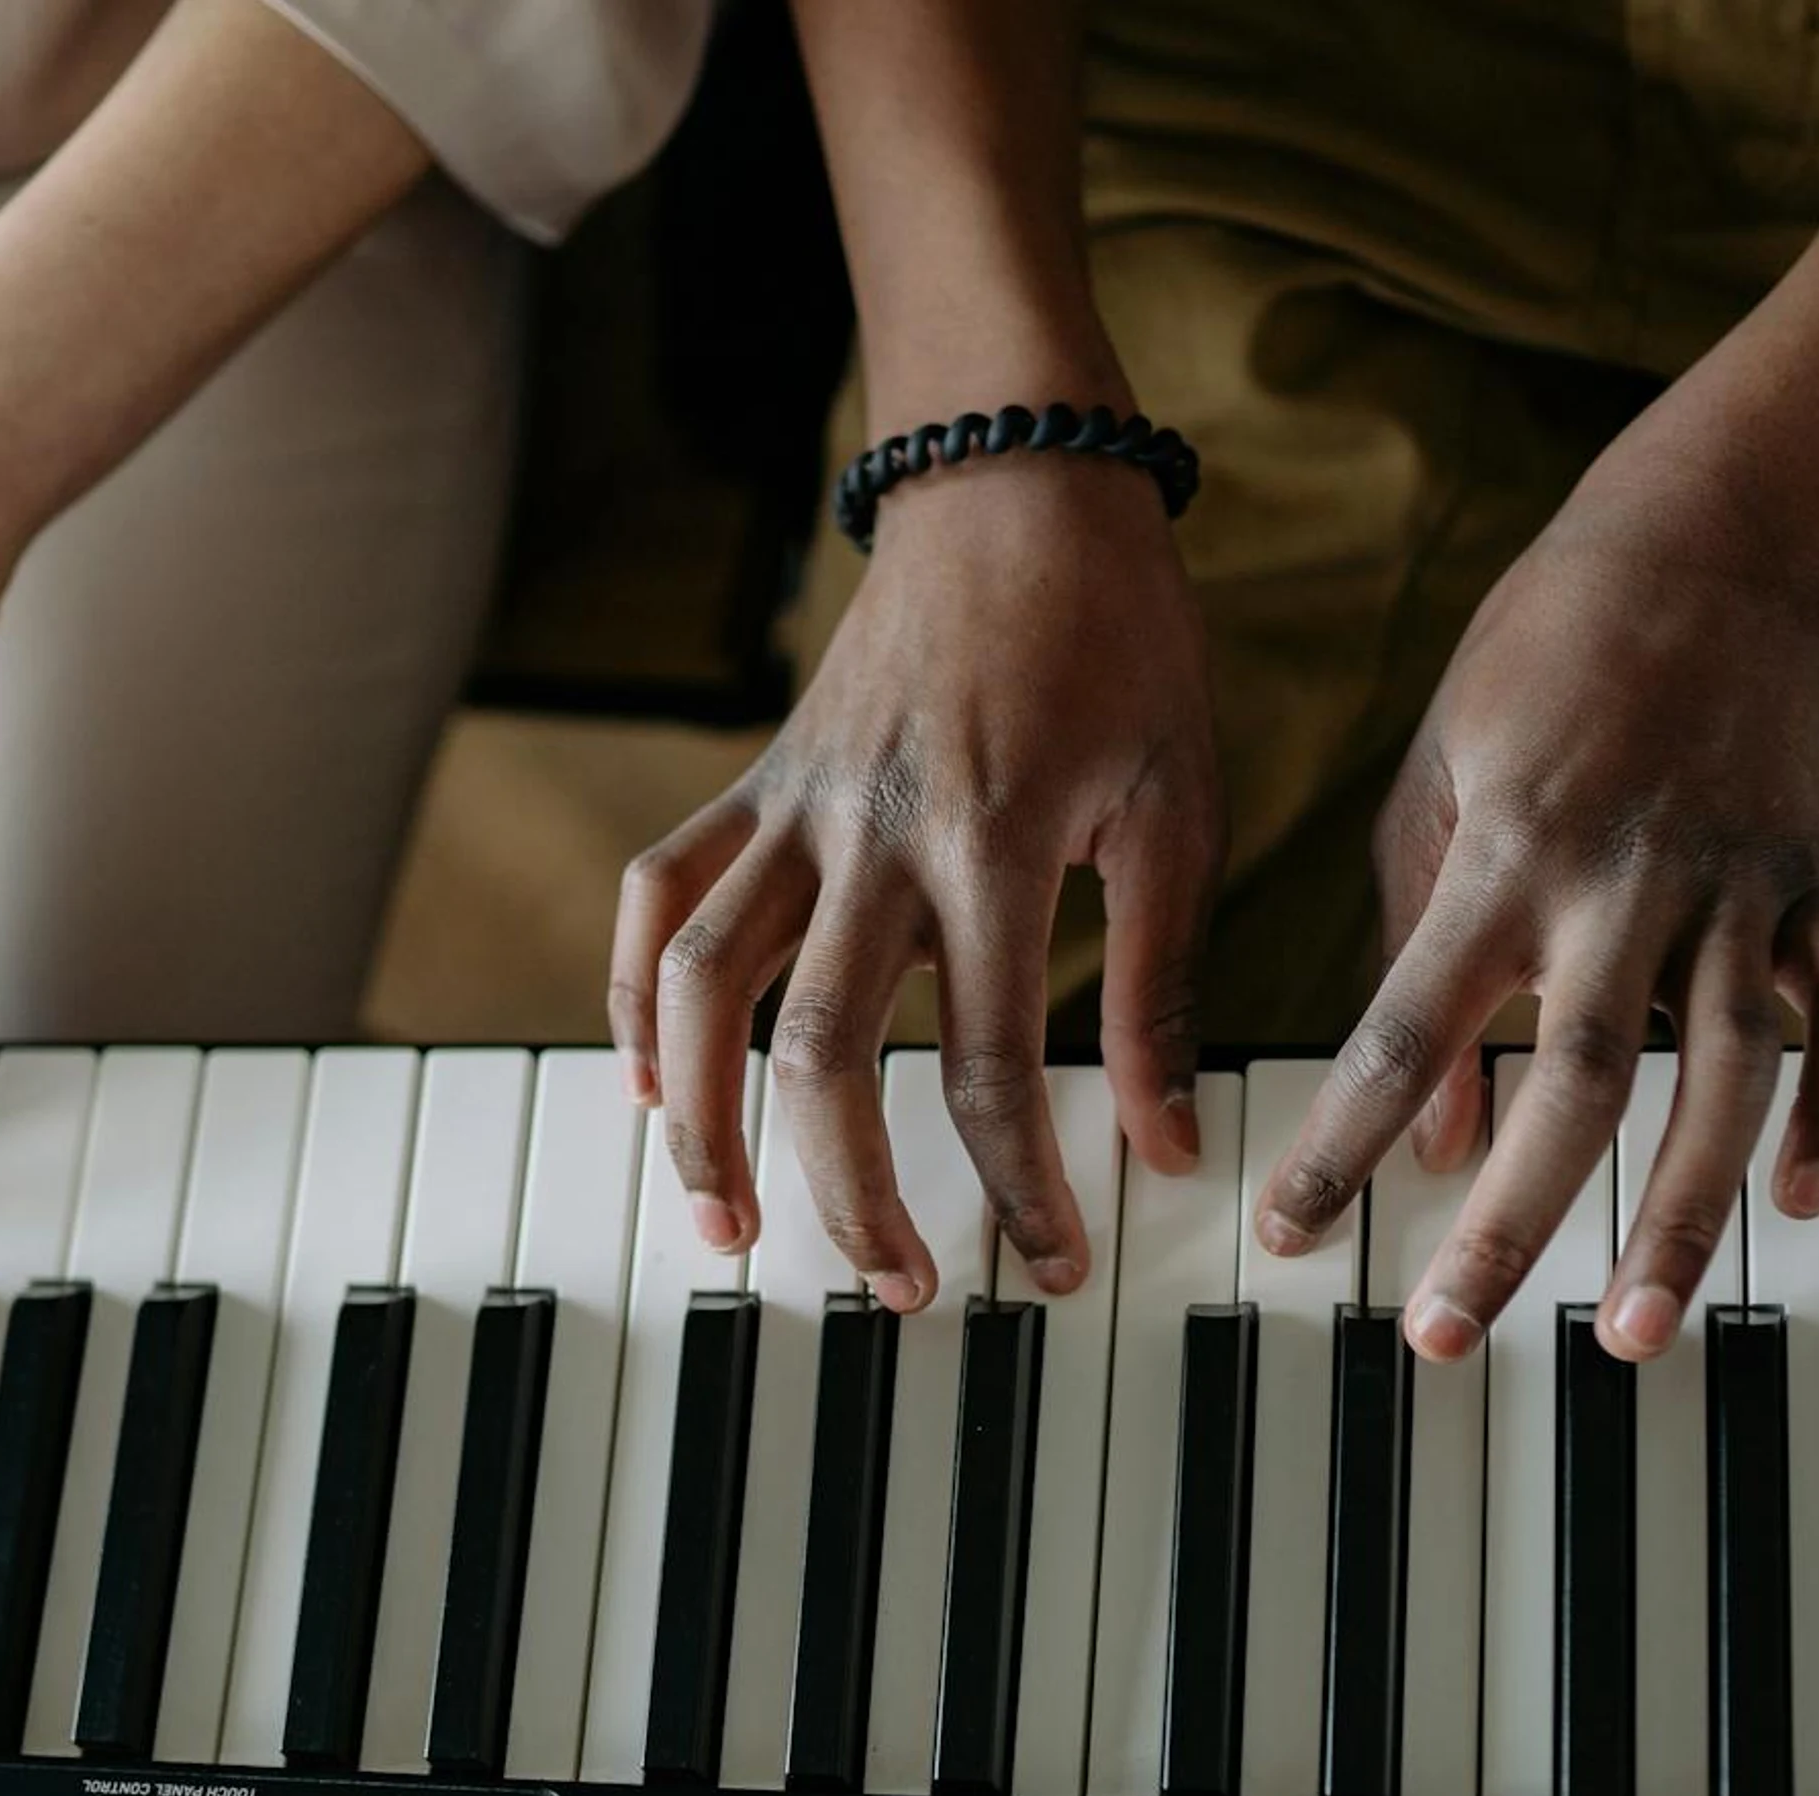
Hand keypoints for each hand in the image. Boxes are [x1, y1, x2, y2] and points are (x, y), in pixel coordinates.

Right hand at [610, 456, 1221, 1306]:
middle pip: (819, 1055)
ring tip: (728, 1226)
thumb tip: (1162, 1147)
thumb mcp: (1178, 808)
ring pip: (704, 987)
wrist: (1016, 483)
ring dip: (702, 1123)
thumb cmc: (1118, 641)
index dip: (1018, 1187)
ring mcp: (795, 808)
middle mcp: (874, 834)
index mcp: (998, 844)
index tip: (1052, 1269)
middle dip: (850, 1196)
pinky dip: (641, 999)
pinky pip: (662, 900)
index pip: (990, 1063)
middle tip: (896, 1289)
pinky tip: (652, 1087)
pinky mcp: (753, 784)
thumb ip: (1159, 986)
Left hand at [1253, 439, 1818, 1362]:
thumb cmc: (1536, 664)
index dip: (1340, 1144)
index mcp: (1504, 856)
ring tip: (1636, 1332)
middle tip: (1448, 1338)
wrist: (1707, 539)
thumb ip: (1420, 960)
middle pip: (1574, 1082)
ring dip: (1684, 1213)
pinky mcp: (1818, 879)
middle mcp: (1623, 881)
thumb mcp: (1435, 786)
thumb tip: (1433, 1139)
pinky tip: (1803, 1200)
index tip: (1286, 1237)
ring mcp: (1737, 885)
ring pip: (1726, 1073)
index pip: (1404, 1031)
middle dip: (1513, 1223)